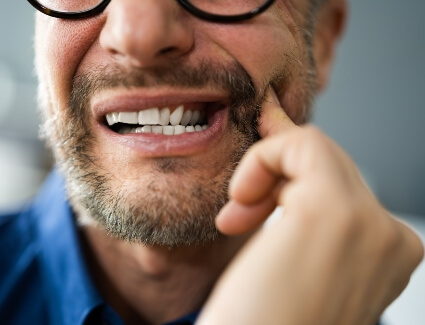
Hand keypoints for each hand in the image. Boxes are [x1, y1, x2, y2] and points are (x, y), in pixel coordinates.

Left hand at [197, 87, 423, 324]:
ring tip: (238, 217)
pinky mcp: (333, 211)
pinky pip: (301, 146)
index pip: (343, 183)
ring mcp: (369, 225)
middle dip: (274, 178)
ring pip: (314, 150)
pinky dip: (262, 162)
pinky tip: (241, 204)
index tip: (268, 161)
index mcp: (386, 254)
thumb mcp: (290, 256)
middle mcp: (390, 238)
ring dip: (264, 174)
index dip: (297, 167)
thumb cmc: (260, 321)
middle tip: (238, 215)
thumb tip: (279, 134)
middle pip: (328, 166)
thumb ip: (297, 201)